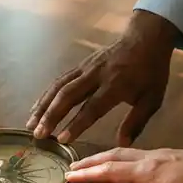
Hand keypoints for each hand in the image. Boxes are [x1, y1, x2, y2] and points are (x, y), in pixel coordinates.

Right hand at [26, 10, 179, 145]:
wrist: (145, 39)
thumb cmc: (151, 72)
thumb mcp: (152, 98)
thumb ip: (136, 121)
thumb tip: (121, 144)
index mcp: (115, 86)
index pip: (92, 107)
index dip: (76, 124)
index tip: (62, 139)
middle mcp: (96, 76)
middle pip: (68, 96)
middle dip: (50, 116)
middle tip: (38, 134)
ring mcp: (85, 68)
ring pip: (58, 87)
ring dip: (42, 106)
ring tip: (30, 124)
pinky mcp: (80, 65)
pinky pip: (59, 80)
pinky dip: (46, 95)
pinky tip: (37, 108)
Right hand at [64, 142, 182, 182]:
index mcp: (147, 170)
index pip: (109, 170)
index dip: (88, 174)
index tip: (67, 175)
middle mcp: (151, 158)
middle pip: (114, 156)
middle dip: (92, 162)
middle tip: (72, 167)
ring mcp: (162, 156)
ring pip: (127, 154)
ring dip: (107, 160)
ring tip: (93, 168)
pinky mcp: (172, 159)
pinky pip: (139, 159)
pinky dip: (125, 164)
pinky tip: (129, 178)